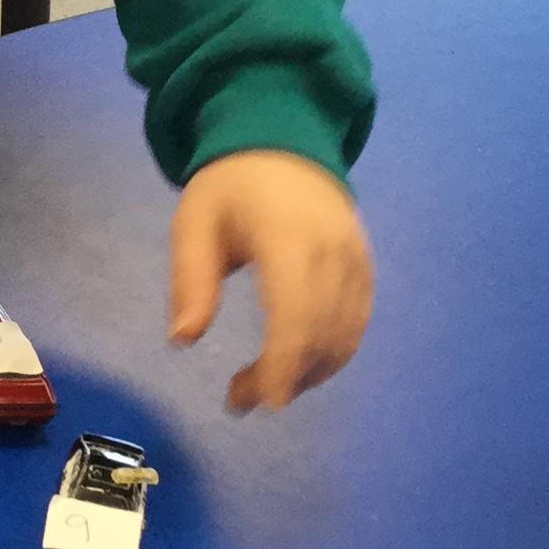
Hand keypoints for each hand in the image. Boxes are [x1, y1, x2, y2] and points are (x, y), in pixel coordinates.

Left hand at [167, 149, 371, 412]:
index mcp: (287, 236)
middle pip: (320, 333)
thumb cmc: (231, 188)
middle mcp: (333, 251)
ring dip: (308, 373)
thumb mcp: (194, 225)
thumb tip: (183, 340)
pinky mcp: (366, 268)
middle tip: (239, 399)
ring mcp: (356, 260)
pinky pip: (356, 323)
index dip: (284, 363)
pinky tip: (297, 367)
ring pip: (344, 335)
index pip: (295, 312)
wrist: (285, 145)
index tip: (264, 402)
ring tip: (263, 386)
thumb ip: (191, 281)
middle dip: (285, 378)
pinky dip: (330, 355)